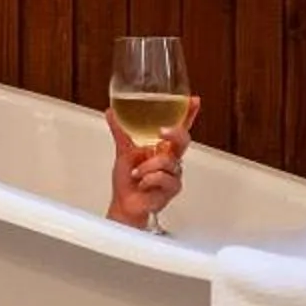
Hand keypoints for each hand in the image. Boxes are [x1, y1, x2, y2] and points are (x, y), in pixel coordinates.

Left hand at [105, 96, 197, 228]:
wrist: (125, 204)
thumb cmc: (127, 181)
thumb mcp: (123, 151)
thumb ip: (120, 131)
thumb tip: (111, 112)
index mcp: (163, 147)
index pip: (179, 128)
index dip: (188, 114)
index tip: (194, 101)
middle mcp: (171, 158)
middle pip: (183, 139)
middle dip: (175, 133)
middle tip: (162, 131)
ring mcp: (174, 173)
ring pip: (167, 160)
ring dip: (147, 166)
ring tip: (137, 173)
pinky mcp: (173, 188)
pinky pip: (163, 177)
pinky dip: (148, 179)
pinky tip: (143, 184)